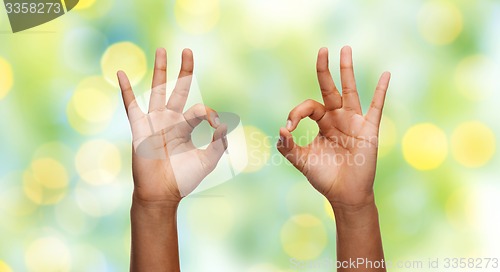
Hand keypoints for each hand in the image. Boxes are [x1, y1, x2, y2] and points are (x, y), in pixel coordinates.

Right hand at [118, 48, 226, 206]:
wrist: (162, 193)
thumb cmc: (184, 179)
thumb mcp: (208, 160)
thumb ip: (219, 142)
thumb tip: (223, 122)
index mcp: (186, 126)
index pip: (199, 109)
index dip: (209, 113)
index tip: (215, 124)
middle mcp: (170, 120)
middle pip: (178, 89)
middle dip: (184, 70)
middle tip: (188, 50)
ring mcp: (154, 122)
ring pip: (157, 90)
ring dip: (159, 70)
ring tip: (162, 50)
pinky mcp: (140, 128)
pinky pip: (131, 105)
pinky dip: (126, 89)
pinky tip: (121, 72)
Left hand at [277, 46, 390, 209]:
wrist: (344, 195)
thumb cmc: (324, 177)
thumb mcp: (302, 160)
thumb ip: (288, 146)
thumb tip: (281, 129)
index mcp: (322, 123)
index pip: (309, 106)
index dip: (297, 112)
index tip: (290, 126)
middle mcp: (338, 118)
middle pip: (330, 88)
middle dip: (325, 70)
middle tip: (322, 50)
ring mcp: (354, 122)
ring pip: (350, 91)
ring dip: (347, 70)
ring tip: (345, 49)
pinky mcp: (369, 130)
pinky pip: (376, 107)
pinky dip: (381, 91)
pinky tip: (385, 74)